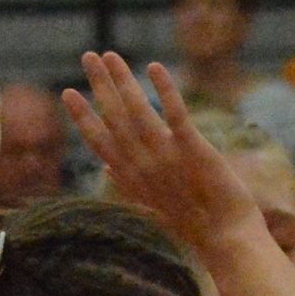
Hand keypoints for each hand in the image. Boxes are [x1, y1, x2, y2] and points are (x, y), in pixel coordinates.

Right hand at [66, 53, 262, 254]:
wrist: (225, 241)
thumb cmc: (192, 225)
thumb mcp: (151, 204)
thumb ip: (126, 183)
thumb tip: (105, 168)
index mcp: (132, 178)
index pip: (99, 142)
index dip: (82, 116)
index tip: (68, 92)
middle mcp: (143, 166)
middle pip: (114, 118)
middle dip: (100, 85)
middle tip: (88, 56)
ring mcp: (166, 157)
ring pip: (137, 111)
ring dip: (123, 80)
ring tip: (111, 55)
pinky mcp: (193, 149)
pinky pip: (175, 113)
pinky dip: (164, 89)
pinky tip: (154, 67)